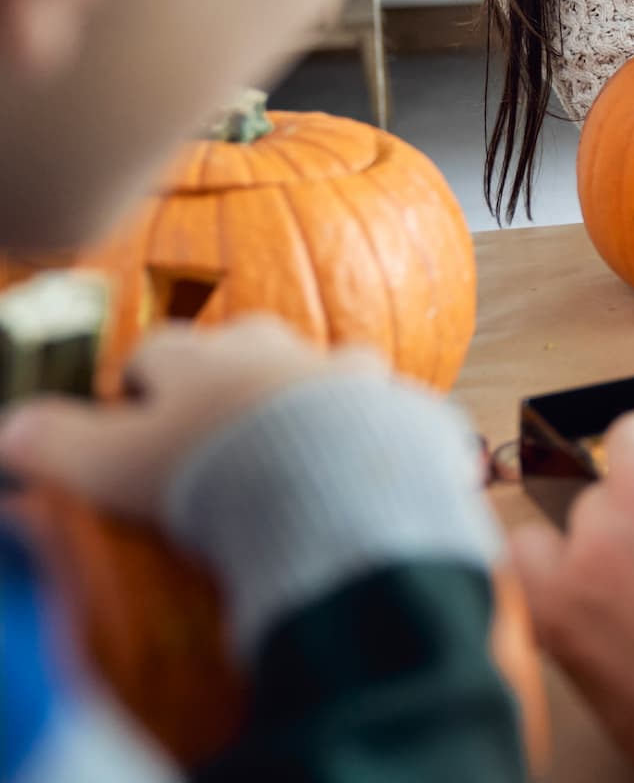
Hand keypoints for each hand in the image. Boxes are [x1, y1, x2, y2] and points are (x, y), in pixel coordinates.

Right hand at [0, 317, 382, 521]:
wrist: (330, 488)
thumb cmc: (209, 476)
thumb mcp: (113, 467)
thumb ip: (58, 445)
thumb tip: (8, 430)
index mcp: (201, 357)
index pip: (160, 349)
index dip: (143, 380)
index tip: (135, 409)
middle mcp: (275, 348)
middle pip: (245, 342)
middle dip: (228, 374)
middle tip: (216, 426)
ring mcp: (343, 372)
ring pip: (323, 365)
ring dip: (308, 393)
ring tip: (299, 438)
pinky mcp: (398, 406)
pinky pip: (384, 407)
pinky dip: (369, 428)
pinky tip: (364, 462)